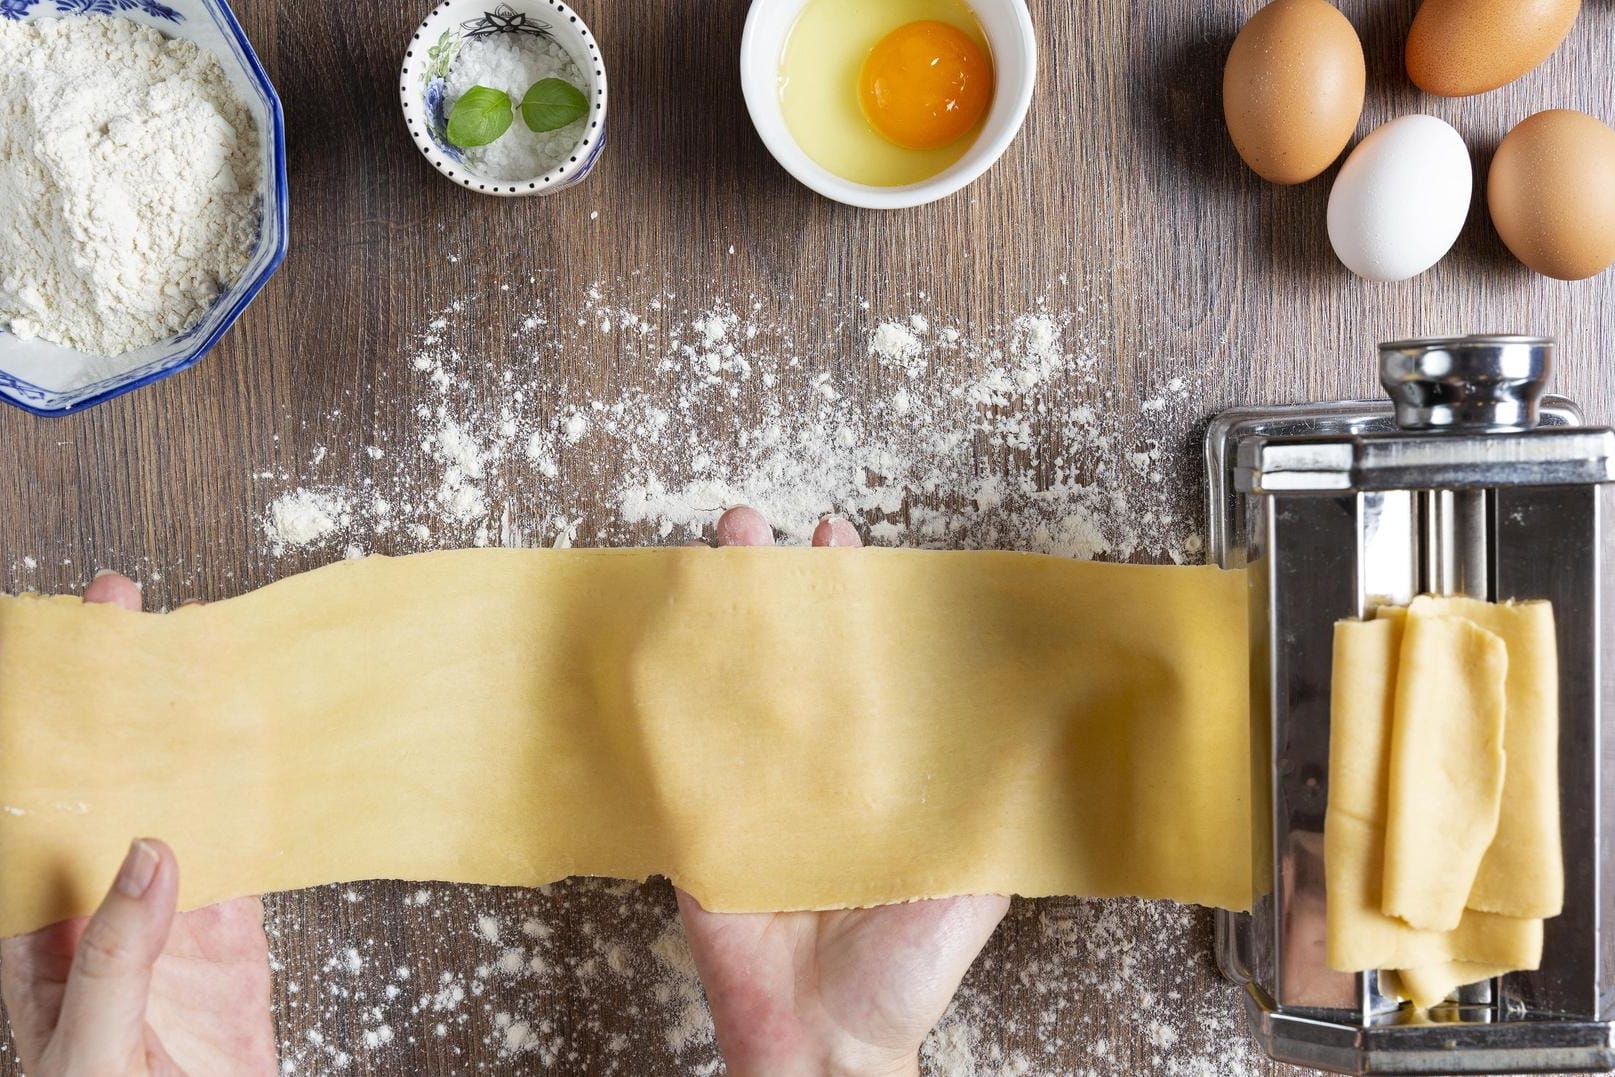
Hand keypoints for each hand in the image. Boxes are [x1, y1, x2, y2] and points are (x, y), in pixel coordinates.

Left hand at [0, 573, 275, 1076]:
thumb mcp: (91, 1051)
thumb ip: (118, 956)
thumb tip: (153, 850)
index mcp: (37, 944)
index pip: (33, 816)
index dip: (43, 730)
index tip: (65, 653)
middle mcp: (99, 923)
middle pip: (103, 795)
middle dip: (115, 711)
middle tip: (132, 622)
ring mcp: (167, 936)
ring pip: (180, 818)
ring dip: (190, 748)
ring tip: (204, 673)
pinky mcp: (228, 957)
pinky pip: (245, 869)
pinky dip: (260, 814)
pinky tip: (265, 765)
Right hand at [676, 508, 1009, 1076]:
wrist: (831, 1035)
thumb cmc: (907, 969)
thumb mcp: (978, 873)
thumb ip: (1002, 802)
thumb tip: (1054, 726)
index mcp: (870, 768)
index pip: (857, 661)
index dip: (851, 599)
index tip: (846, 540)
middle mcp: (809, 767)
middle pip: (784, 657)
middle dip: (770, 586)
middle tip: (759, 529)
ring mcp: (749, 792)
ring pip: (727, 688)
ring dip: (714, 620)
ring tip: (710, 556)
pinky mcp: (700, 828)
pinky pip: (677, 757)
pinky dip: (663, 701)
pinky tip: (657, 646)